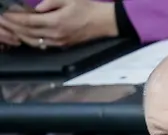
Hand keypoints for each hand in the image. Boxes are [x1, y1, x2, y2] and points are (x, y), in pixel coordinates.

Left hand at [0, 0, 116, 48]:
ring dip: (20, 35)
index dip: (14, 18)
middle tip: (2, 21)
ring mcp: (59, 42)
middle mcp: (55, 35)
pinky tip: (25, 35)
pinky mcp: (63, 45)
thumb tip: (36, 8)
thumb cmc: (88, 8)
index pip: (28, 21)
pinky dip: (30, 40)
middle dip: (13, 27)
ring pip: (33, 41)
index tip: (5, 14)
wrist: (105, 22)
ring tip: (11, 29)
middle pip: (27, 33)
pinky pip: (42, 45)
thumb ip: (49, 2)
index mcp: (56, 22)